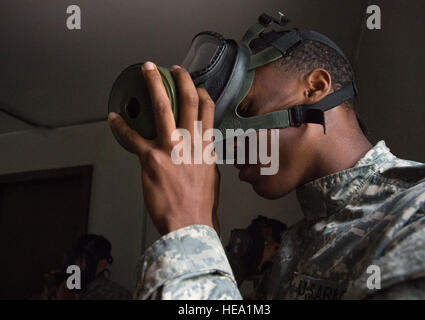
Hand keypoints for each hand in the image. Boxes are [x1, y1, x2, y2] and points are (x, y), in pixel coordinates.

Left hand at [109, 62, 218, 235]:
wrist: (190, 222)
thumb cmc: (201, 203)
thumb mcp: (211, 174)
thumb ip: (204, 156)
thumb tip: (198, 149)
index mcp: (206, 145)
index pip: (207, 109)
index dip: (201, 92)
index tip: (195, 85)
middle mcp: (190, 141)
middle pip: (187, 100)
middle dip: (180, 78)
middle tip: (172, 68)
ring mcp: (170, 148)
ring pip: (162, 108)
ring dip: (153, 85)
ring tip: (146, 71)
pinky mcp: (151, 159)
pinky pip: (132, 137)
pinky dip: (121, 126)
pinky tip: (114, 118)